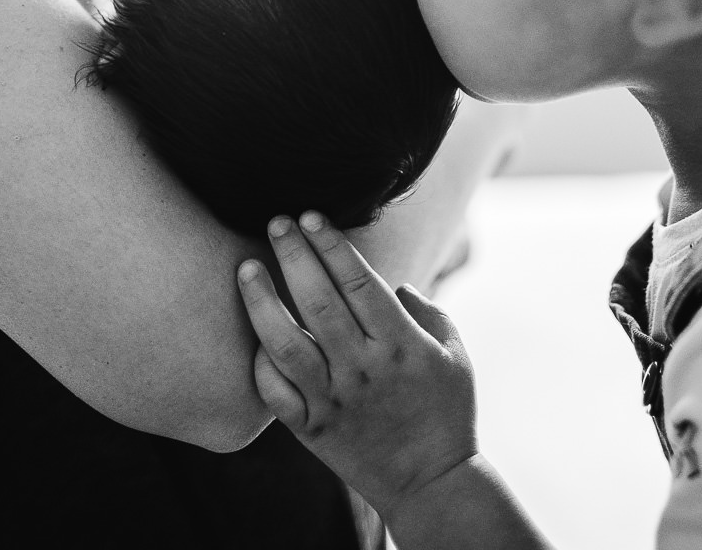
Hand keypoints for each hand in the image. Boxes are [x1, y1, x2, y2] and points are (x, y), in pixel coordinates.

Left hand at [237, 211, 479, 518]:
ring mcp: (334, 400)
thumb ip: (428, 311)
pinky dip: (260, 363)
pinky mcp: (312, 430)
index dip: (332, 245)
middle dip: (293, 255)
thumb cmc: (448, 412)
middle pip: (318, 302)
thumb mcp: (455, 354)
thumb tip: (394, 282)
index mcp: (401, 345)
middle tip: (275, 221)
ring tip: (246, 268)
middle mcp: (364, 369)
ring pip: (286, 344)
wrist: (432, 484)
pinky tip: (254, 335)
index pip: (359, 282)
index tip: (312, 216)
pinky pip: (275, 393)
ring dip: (262, 301)